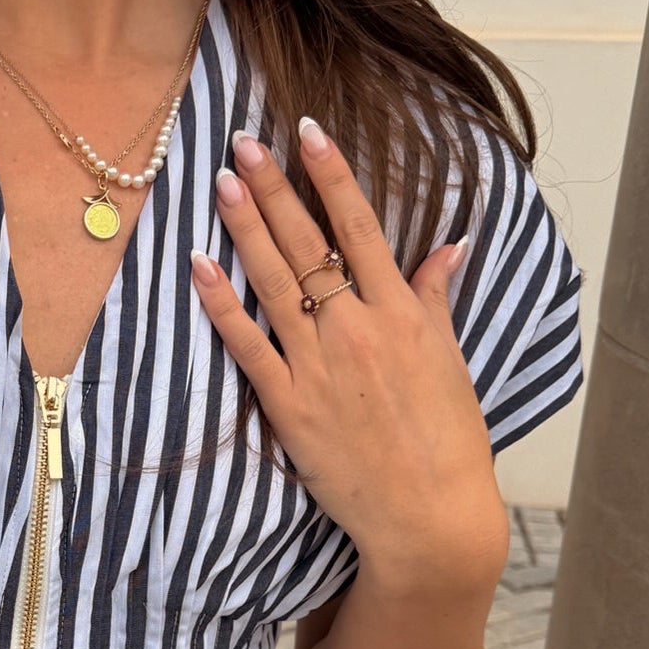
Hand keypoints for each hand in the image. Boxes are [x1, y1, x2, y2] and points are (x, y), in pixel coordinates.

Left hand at [190, 117, 508, 583]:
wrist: (429, 516)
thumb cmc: (447, 442)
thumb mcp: (451, 363)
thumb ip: (434, 301)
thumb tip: (448, 248)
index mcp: (403, 315)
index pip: (362, 227)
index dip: (331, 175)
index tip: (307, 132)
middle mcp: (359, 330)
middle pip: (309, 244)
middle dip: (273, 187)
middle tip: (242, 142)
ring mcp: (319, 367)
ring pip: (274, 282)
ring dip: (245, 227)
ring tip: (221, 181)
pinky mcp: (289, 405)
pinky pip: (247, 344)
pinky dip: (221, 304)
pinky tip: (198, 265)